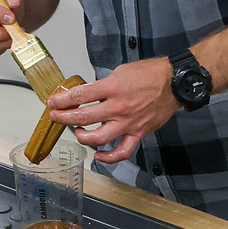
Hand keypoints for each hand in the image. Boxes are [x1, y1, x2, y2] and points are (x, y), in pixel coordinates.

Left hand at [47, 57, 179, 162]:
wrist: (174, 83)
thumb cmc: (149, 74)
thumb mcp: (120, 71)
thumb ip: (103, 84)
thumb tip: (88, 93)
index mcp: (112, 88)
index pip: (80, 95)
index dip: (62, 100)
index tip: (53, 101)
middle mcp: (118, 107)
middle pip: (83, 117)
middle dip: (63, 117)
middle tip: (55, 116)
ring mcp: (127, 123)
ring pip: (98, 138)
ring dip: (82, 137)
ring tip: (76, 132)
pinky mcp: (137, 133)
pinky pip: (121, 152)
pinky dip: (108, 157)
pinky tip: (98, 154)